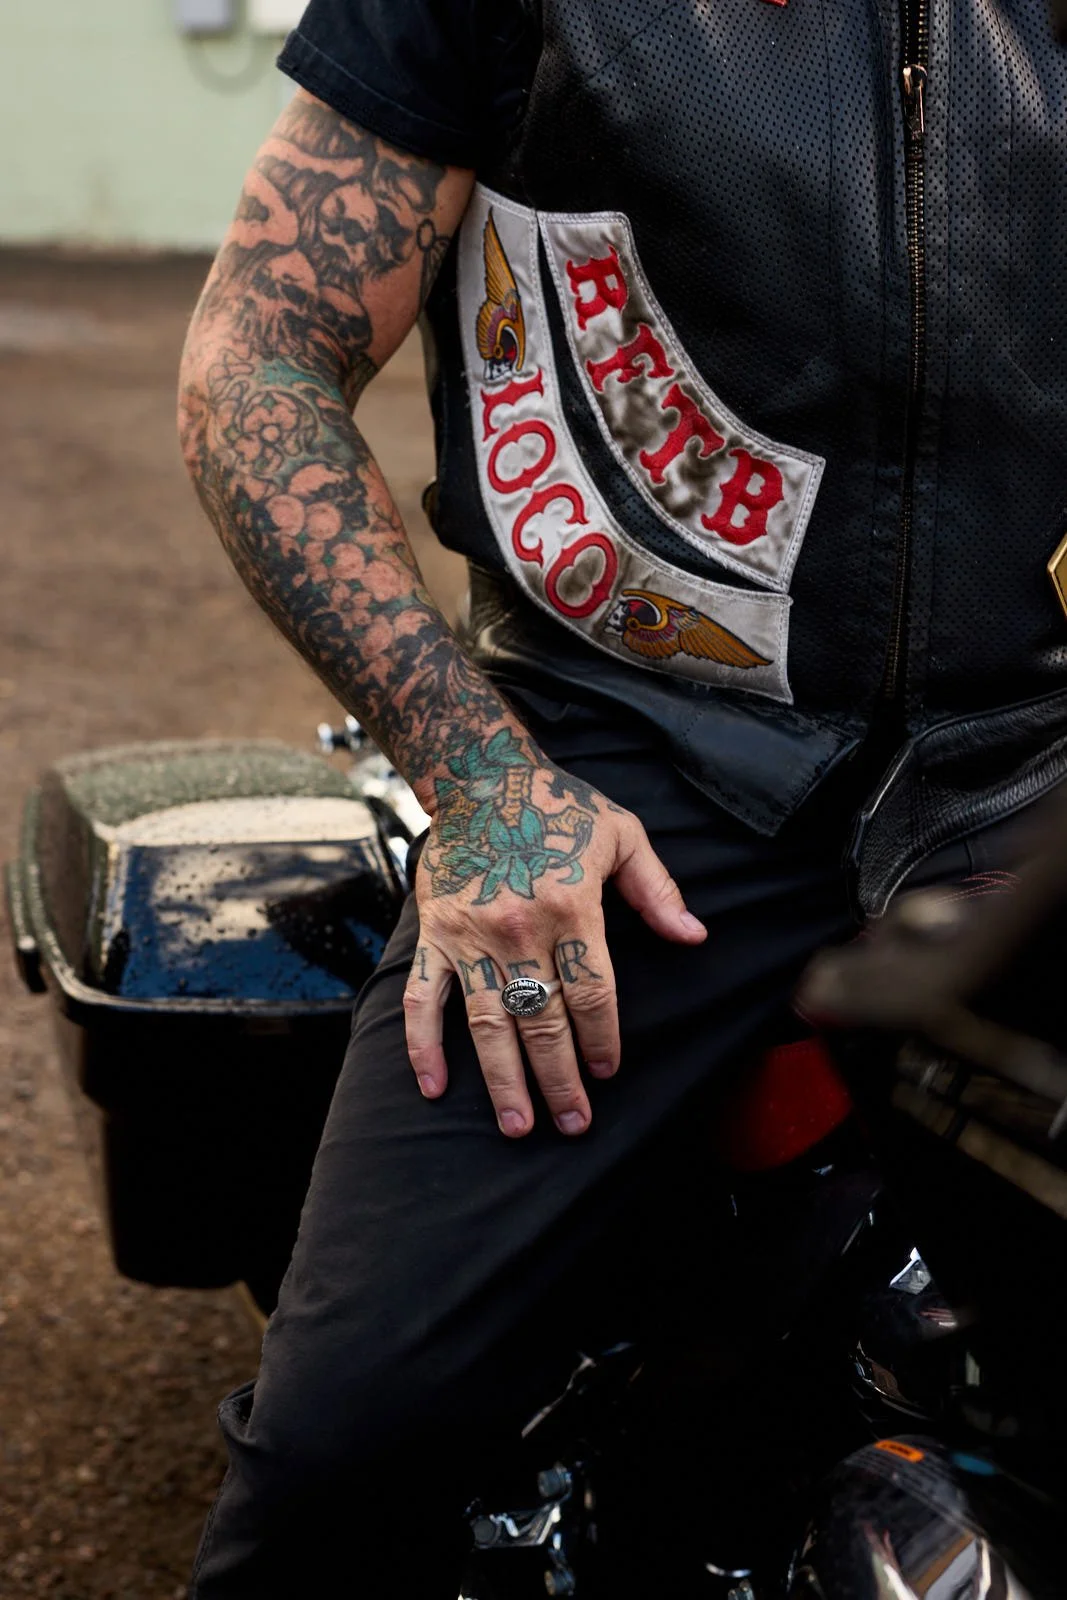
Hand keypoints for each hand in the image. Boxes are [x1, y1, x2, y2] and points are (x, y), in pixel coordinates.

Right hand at [402, 725, 706, 1136]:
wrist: (480, 776)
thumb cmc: (559, 808)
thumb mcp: (623, 835)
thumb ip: (657, 890)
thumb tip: (694, 937)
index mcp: (571, 908)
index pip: (592, 993)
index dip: (602, 1040)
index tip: (608, 1073)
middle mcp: (519, 929)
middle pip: (543, 1020)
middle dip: (560, 1080)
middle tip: (573, 1125)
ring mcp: (470, 936)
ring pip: (488, 1023)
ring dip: (503, 1080)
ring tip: (518, 1126)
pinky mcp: (434, 936)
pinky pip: (424, 998)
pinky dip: (423, 1045)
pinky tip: (434, 1087)